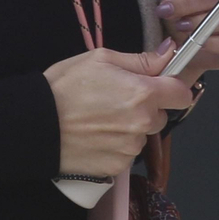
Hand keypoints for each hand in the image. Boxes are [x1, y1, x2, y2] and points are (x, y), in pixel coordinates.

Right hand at [43, 45, 193, 177]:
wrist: (36, 126)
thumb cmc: (65, 86)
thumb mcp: (101, 59)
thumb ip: (141, 59)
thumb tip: (170, 52)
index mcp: (143, 94)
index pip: (182, 94)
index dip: (173, 87)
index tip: (161, 85)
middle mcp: (142, 124)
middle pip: (161, 115)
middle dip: (148, 107)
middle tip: (118, 99)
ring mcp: (130, 149)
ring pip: (143, 135)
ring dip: (131, 128)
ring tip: (102, 118)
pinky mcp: (118, 167)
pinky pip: (127, 154)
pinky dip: (117, 145)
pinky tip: (96, 135)